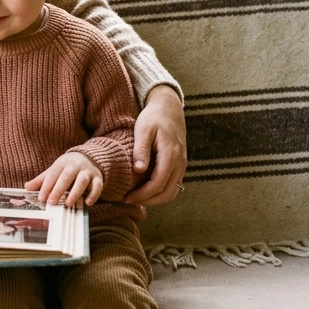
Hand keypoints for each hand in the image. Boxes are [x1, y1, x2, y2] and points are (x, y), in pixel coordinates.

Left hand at [25, 152, 103, 207]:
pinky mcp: (98, 178)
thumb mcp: (54, 170)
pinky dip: (94, 194)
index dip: (46, 186)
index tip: (41, 198)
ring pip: (82, 180)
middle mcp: (76, 165)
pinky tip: (87, 203)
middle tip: (52, 202)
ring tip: (68, 203)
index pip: (53, 174)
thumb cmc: (67, 168)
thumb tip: (26, 187)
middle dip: (59, 189)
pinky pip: (98, 185)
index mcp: (63, 163)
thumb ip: (41, 180)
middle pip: (67, 176)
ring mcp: (88, 171)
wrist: (89, 157)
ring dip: (76, 192)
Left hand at [124, 84, 186, 205]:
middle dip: (149, 201)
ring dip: (156, 199)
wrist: (169, 108)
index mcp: (170, 154)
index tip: (126, 197)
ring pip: (172, 191)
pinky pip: (173, 184)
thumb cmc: (153, 117)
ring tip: (137, 198)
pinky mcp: (180, 165)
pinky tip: (145, 190)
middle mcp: (180, 162)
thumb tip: (138, 170)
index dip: (142, 194)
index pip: (158, 184)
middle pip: (168, 193)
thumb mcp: (143, 129)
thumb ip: (141, 150)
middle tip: (129, 200)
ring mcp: (182, 165)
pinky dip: (160, 192)